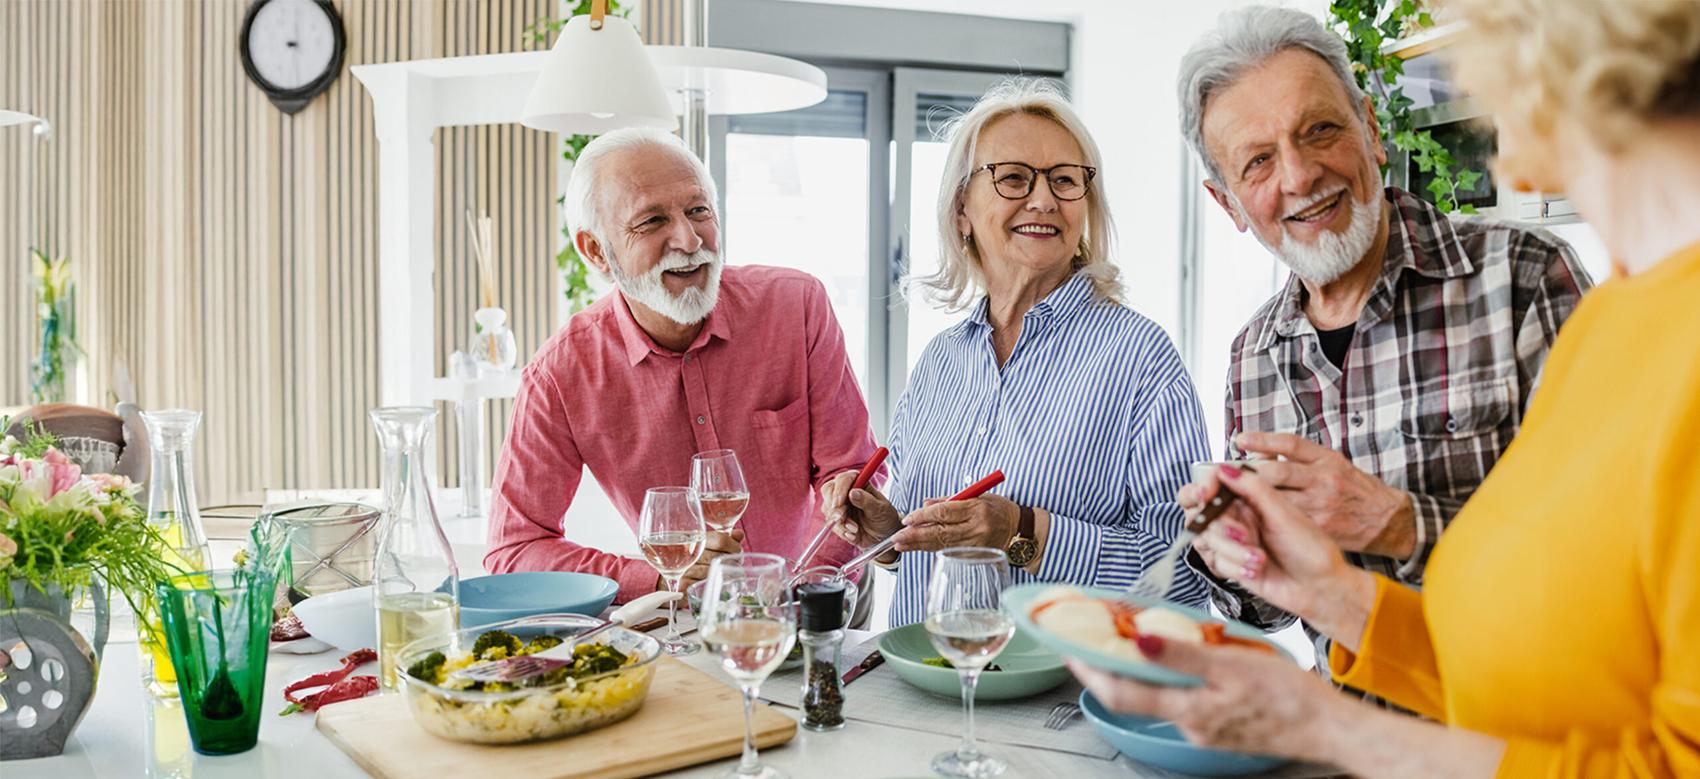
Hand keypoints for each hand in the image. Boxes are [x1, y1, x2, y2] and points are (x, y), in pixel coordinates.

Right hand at [674, 528, 743, 593]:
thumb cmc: (694, 558)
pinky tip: (716, 583)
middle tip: (735, 566)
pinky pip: (703, 584)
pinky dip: (711, 585)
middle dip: (732, 563)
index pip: (721, 540)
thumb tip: (739, 534)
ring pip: (712, 572)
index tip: (737, 552)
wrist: (669, 572)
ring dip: (725, 575)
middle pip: (719, 557)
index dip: (734, 547)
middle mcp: (690, 551)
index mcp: (698, 538)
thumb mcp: (709, 545)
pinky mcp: (682, 583)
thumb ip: (725, 539)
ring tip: (728, 575)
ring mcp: (685, 567)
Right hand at [823, 474, 900, 548]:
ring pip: (828, 509)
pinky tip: (853, 535)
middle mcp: (846, 491)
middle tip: (841, 518)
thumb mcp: (880, 509)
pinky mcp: (836, 519)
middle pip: (828, 491)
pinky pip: (831, 524)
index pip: (843, 479)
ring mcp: (839, 505)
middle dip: (833, 506)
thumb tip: (853, 492)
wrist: (884, 536)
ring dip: (839, 521)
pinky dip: (841, 531)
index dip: (839, 490)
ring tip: (855, 529)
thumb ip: (867, 501)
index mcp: (858, 482)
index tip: (839, 503)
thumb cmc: (885, 517)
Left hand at [889, 493, 1018, 552]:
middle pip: (940, 532)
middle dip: (915, 535)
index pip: (944, 512)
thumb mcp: (977, 496)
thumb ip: (950, 500)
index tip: (908, 518)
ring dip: (918, 545)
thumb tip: (925, 505)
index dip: (923, 516)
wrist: (1019, 530)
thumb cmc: (998, 509)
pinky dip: (931, 549)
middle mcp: (975, 528)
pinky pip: (948, 551)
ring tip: (900, 545)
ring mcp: (974, 544)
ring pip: (941, 545)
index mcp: (976, 509)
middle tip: (897, 537)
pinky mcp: (973, 555)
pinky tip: (917, 548)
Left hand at [1064, 638, 1348, 760]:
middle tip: (1089, 637)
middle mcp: (1189, 726)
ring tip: (1127, 637)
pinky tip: (1174, 657)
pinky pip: (1182, 699)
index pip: (1119, 692)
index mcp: (1189, 710)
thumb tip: (1136, 641)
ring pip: (1157, 695)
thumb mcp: (1234, 664)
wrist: (1331, 728)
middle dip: (1106, 666)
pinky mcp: (1218, 726)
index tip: (1066, 647)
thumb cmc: (1290, 696)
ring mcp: (1203, 729)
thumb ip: (1182, 655)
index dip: (1088, 669)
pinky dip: (1168, 677)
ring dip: (1138, 669)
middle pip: (1132, 695)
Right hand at [1189, 465, 1374, 644]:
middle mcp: (1242, 518)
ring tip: (1258, 558)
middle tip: (1242, 535)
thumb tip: (1226, 468)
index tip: (1206, 493)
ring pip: (1209, 540)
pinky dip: (1236, 568)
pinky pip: (1218, 563)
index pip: (1217, 484)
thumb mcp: (1284, 514)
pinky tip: (1257, 570)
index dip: (1206, 486)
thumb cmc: (1312, 550)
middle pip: (1206, 514)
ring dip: (1233, 551)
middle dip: (1221, 527)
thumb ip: (1254, 489)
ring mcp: (1237, 542)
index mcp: (1254, 500)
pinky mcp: (1234, 565)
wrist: (1320, 588)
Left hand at [1228, 432, 1415, 557]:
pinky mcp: (1320, 527)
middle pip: (1276, 473)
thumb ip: (1299, 459)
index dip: (1262, 440)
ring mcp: (1321, 505)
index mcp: (1326, 459)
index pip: (1290, 444)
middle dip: (1248, 474)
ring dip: (1251, 499)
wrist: (1387, 519)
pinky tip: (1252, 518)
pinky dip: (1266, 520)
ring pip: (1276, 499)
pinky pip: (1286, 522)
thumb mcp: (1332, 464)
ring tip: (1234, 496)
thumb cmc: (1355, 489)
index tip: (1240, 439)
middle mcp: (1324, 479)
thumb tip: (1261, 454)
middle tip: (1229, 475)